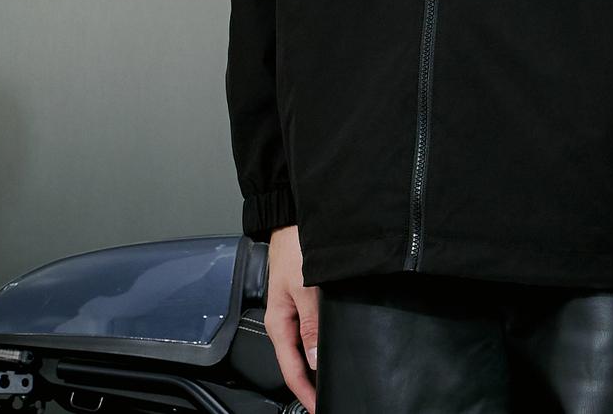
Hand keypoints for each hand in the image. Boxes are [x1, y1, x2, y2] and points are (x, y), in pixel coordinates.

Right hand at [263, 224, 320, 412]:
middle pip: (297, 361)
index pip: (291, 370)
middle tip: (330, 395)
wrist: (293, 217)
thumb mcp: (305, 287)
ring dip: (317, 362)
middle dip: (312, 381)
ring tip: (333, 376)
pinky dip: (320, 341)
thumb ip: (310, 324)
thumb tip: (314, 359)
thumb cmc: (295, 245)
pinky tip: (331, 344)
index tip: (319, 407)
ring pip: (305, 345)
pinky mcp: (304, 297)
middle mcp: (284, 319)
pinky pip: (311, 328)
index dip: (305, 393)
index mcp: (278, 322)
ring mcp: (294, 309)